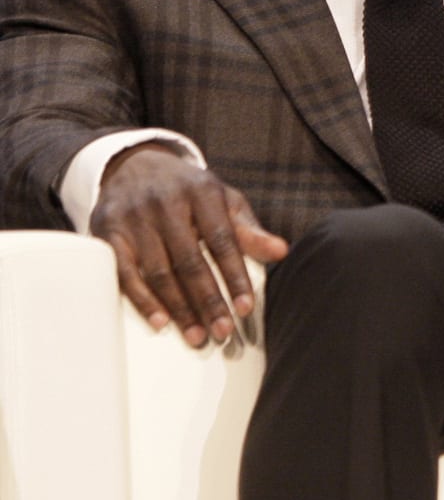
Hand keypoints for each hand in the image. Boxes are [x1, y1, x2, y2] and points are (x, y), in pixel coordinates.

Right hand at [89, 144, 288, 347]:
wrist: (133, 165)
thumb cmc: (187, 190)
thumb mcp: (223, 200)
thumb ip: (249, 229)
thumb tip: (281, 251)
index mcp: (201, 191)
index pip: (222, 240)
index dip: (235, 276)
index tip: (245, 307)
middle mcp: (166, 202)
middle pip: (189, 261)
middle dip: (208, 300)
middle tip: (222, 331)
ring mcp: (133, 217)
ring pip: (158, 271)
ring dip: (179, 308)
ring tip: (197, 334)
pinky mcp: (106, 232)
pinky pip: (124, 273)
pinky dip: (142, 300)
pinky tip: (160, 321)